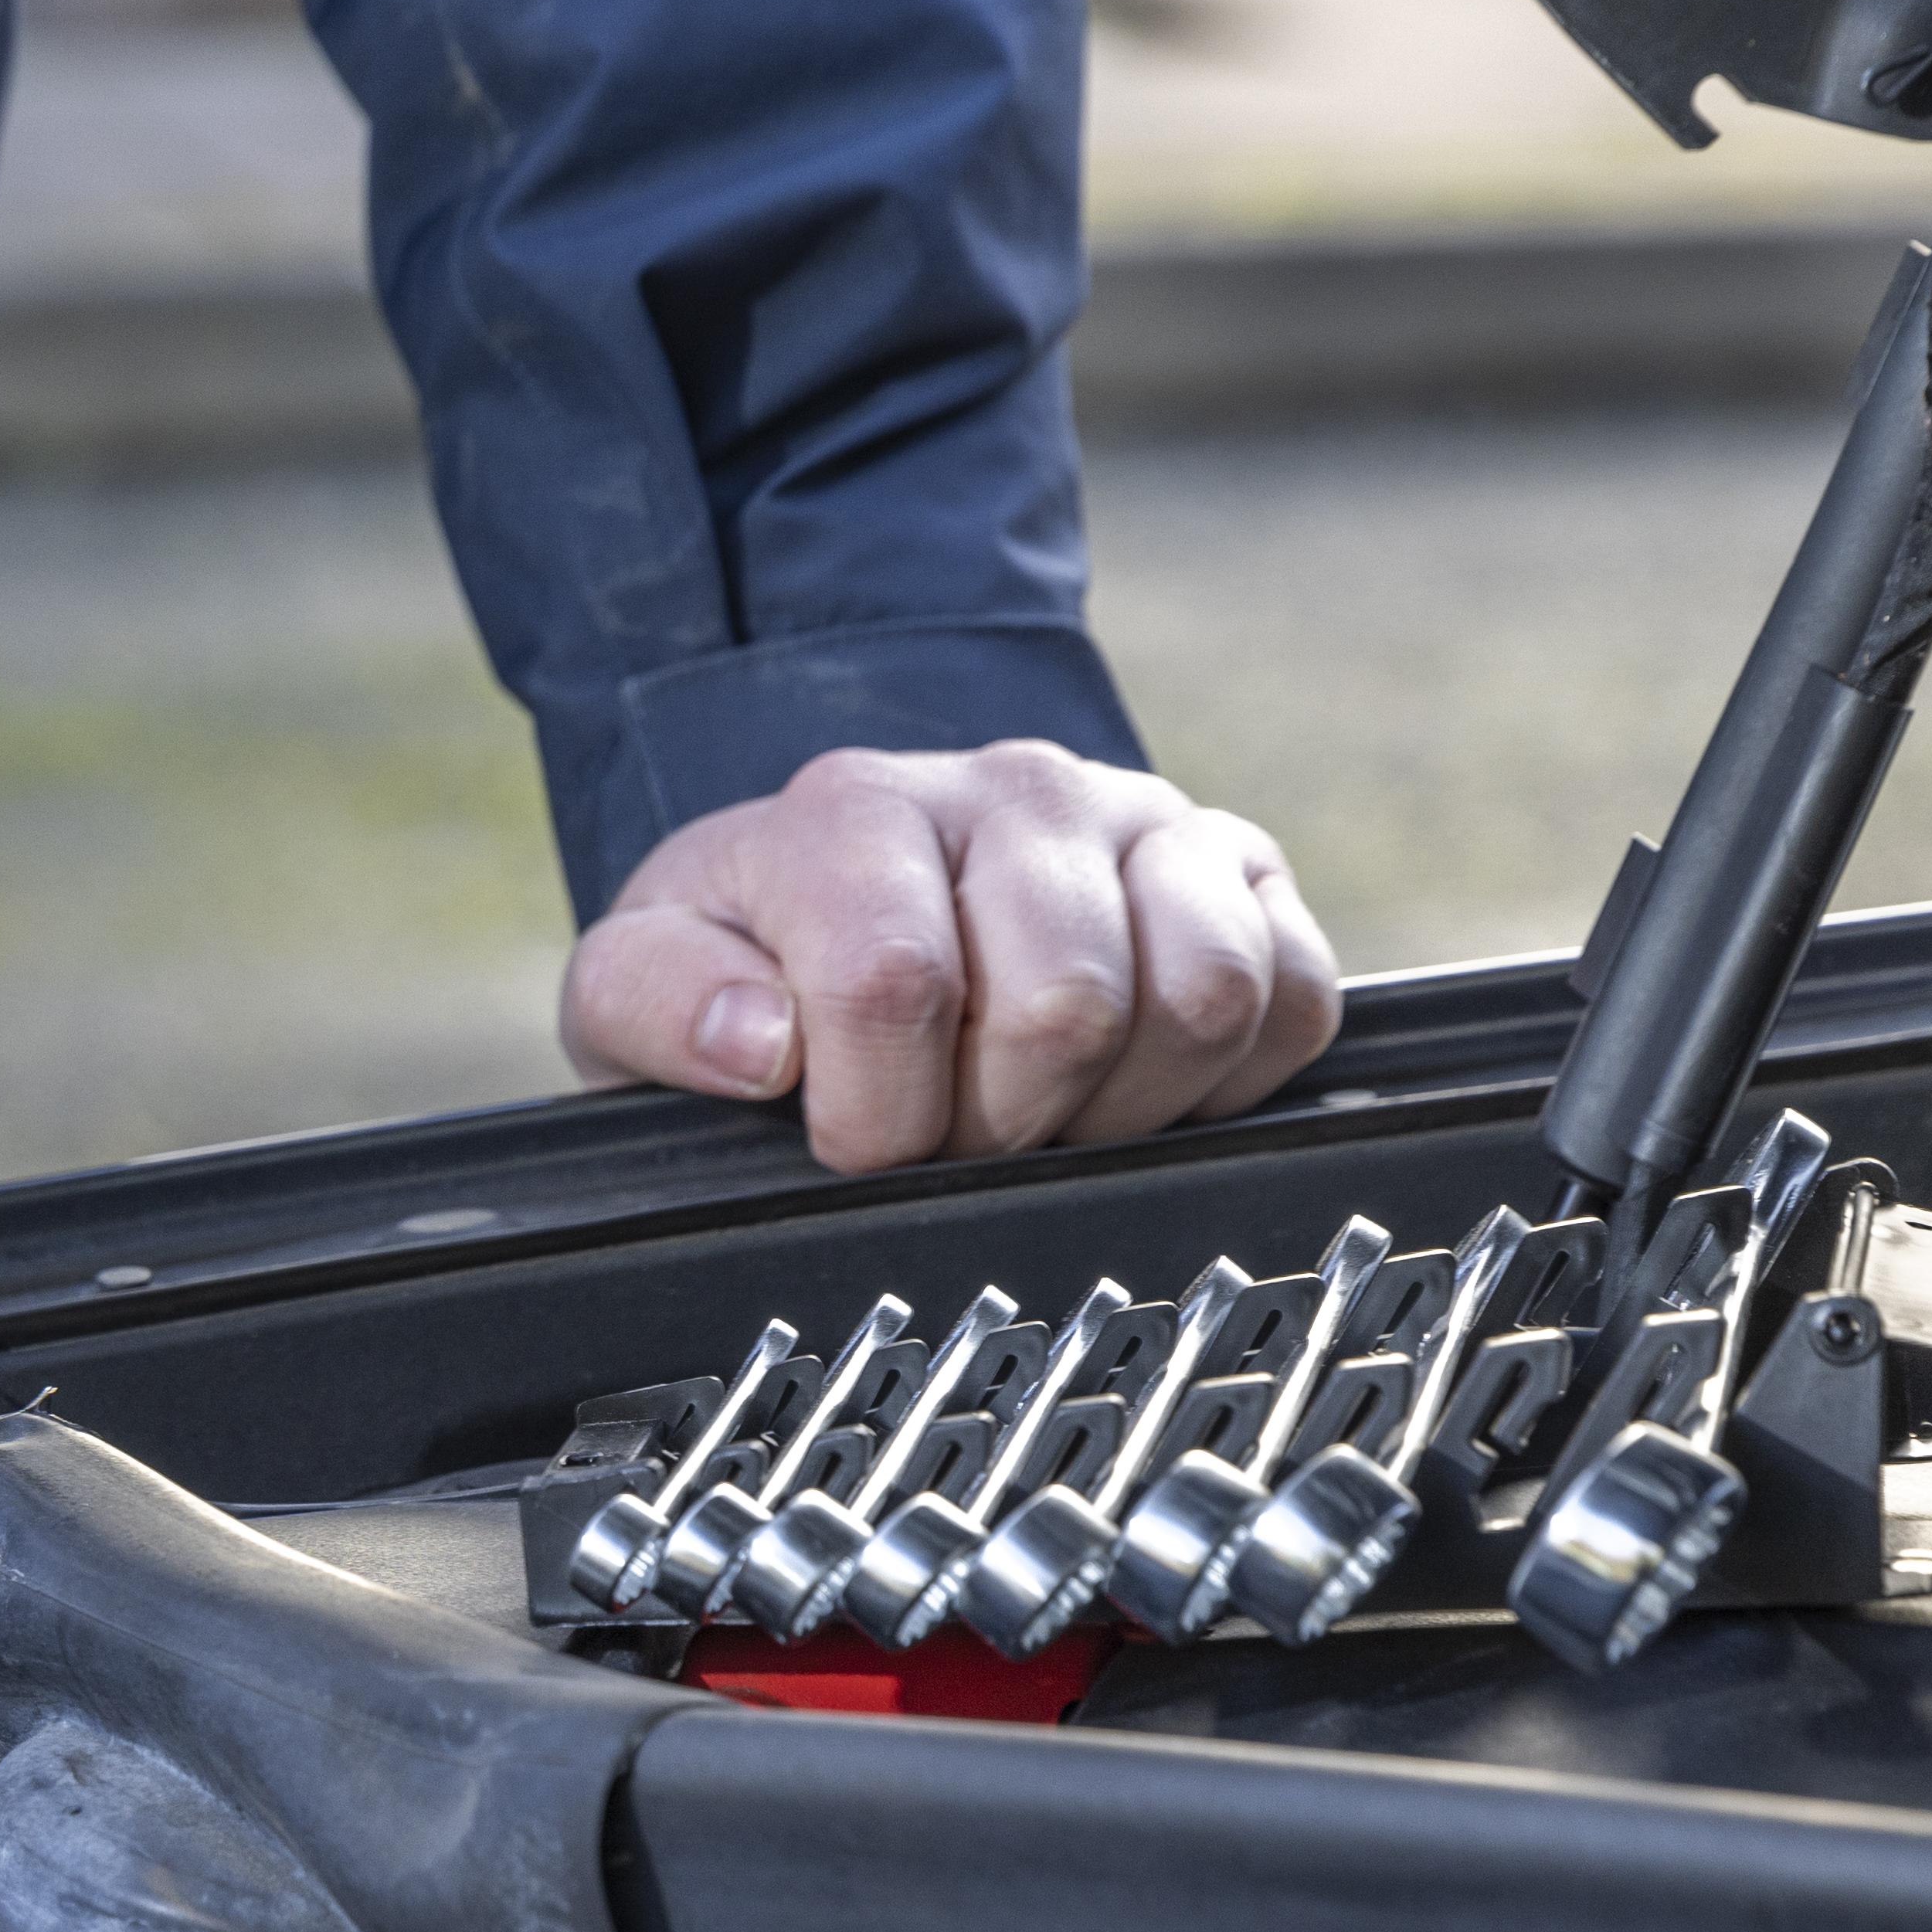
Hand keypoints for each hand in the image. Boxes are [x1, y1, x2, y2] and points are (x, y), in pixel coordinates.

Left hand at [559, 743, 1340, 1171]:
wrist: (850, 893)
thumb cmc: (749, 960)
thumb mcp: (637, 983)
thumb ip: (654, 1004)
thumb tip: (756, 1040)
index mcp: (858, 811)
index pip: (899, 983)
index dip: (881, 1118)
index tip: (853, 1140)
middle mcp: (1016, 791)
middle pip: (1065, 1006)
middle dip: (1001, 1122)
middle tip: (953, 1129)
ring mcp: (1144, 822)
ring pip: (1201, 998)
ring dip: (1119, 1107)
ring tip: (1039, 1108)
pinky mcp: (1244, 872)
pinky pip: (1294, 997)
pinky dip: (1225, 1080)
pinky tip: (1131, 1085)